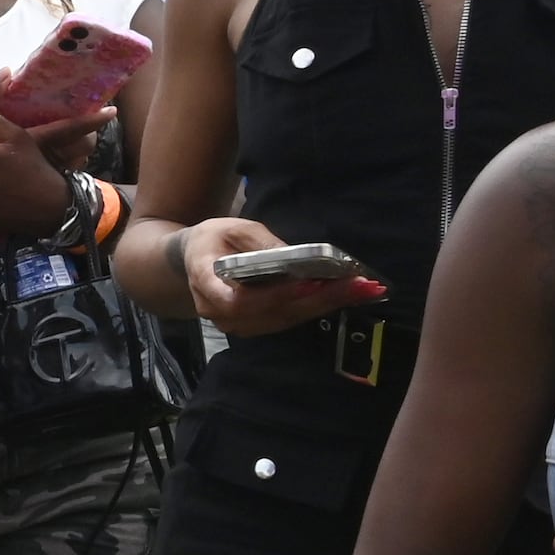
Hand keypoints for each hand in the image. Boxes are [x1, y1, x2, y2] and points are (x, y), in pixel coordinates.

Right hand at [167, 215, 387, 338]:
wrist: (194, 261)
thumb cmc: (214, 240)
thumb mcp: (234, 229)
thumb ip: (261, 243)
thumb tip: (296, 257)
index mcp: (205, 282)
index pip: (238, 300)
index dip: (275, 296)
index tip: (309, 282)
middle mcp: (218, 312)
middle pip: (272, 313)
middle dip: (318, 299)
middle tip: (357, 285)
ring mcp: (236, 324)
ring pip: (284, 320)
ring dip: (325, 305)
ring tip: (361, 289)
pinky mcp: (255, 326)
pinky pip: (288, 320)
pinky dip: (317, 307)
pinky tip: (345, 295)